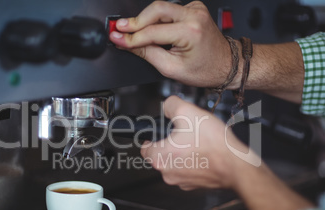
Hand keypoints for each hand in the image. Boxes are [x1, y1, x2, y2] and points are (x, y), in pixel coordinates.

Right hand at [109, 1, 236, 88]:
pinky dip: (156, 19)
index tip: (116, 37)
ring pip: (160, 8)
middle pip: (155, 10)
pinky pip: (169, 9)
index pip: (152, 31)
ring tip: (131, 32)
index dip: (131, 37)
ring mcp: (195, 9)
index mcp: (190, 31)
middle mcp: (194, 15)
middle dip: (135, 21)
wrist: (226, 64)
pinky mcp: (193, 8)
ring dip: (144, 19)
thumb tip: (128, 44)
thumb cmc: (205, 69)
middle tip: (118, 29)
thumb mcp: (171, 68)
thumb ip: (147, 54)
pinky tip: (151, 29)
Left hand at [140, 95, 255, 190]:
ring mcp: (181, 181)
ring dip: (182, 153)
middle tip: (183, 134)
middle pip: (160, 155)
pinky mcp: (194, 185)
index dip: (151, 137)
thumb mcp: (187, 111)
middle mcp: (167, 173)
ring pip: (175, 162)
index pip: (144, 147)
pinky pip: (188, 170)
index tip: (158, 133)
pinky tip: (204, 152)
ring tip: (196, 142)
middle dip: (169, 143)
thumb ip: (170, 105)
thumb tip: (167, 106)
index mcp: (159, 157)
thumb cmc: (213, 144)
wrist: (236, 165)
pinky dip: (193, 162)